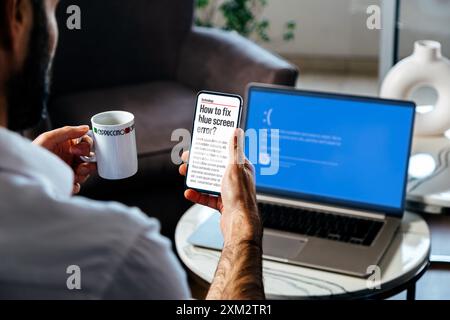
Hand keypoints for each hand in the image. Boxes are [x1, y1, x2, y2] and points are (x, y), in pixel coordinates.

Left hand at [33, 126, 96, 193]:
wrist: (25, 173)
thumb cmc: (33, 154)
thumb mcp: (48, 138)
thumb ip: (67, 131)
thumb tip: (86, 128)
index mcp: (68, 145)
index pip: (87, 143)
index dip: (86, 147)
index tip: (76, 151)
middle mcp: (71, 157)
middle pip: (90, 159)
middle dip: (88, 163)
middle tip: (80, 166)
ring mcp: (70, 170)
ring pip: (87, 172)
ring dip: (83, 174)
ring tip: (74, 175)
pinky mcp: (67, 183)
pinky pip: (78, 186)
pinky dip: (75, 185)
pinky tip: (67, 183)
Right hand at [179, 129, 260, 245]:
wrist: (239, 225)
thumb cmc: (240, 197)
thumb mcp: (235, 168)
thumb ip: (234, 149)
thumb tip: (236, 131)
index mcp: (241, 167)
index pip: (225, 152)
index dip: (212, 148)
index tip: (200, 144)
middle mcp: (236, 179)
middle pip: (215, 167)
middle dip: (199, 163)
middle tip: (186, 159)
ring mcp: (229, 191)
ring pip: (209, 181)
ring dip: (196, 177)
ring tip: (184, 173)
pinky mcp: (223, 204)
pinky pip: (207, 197)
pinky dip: (197, 194)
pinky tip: (189, 192)